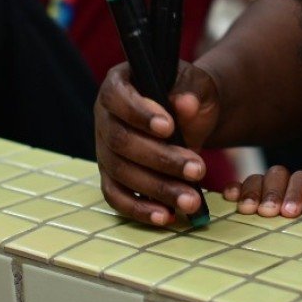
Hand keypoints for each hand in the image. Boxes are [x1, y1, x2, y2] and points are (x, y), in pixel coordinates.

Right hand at [95, 60, 221, 225]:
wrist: (190, 116)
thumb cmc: (188, 95)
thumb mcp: (196, 85)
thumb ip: (192, 91)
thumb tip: (186, 104)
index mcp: (118, 84)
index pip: (117, 97)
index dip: (139, 113)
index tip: (169, 127)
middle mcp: (104, 117)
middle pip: (121, 141)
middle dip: (161, 159)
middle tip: (198, 170)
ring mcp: (104, 149)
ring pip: (121, 173)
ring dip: (157, 188)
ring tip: (192, 200)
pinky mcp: (110, 177)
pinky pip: (117, 196)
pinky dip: (140, 209)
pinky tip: (167, 216)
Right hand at [222, 166, 301, 217]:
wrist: (291, 251)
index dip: (296, 193)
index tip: (289, 212)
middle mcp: (282, 185)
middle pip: (277, 174)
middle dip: (272, 192)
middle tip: (267, 211)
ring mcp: (260, 189)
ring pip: (256, 178)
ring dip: (251, 192)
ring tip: (247, 209)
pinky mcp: (241, 197)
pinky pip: (236, 186)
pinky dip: (233, 190)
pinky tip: (230, 198)